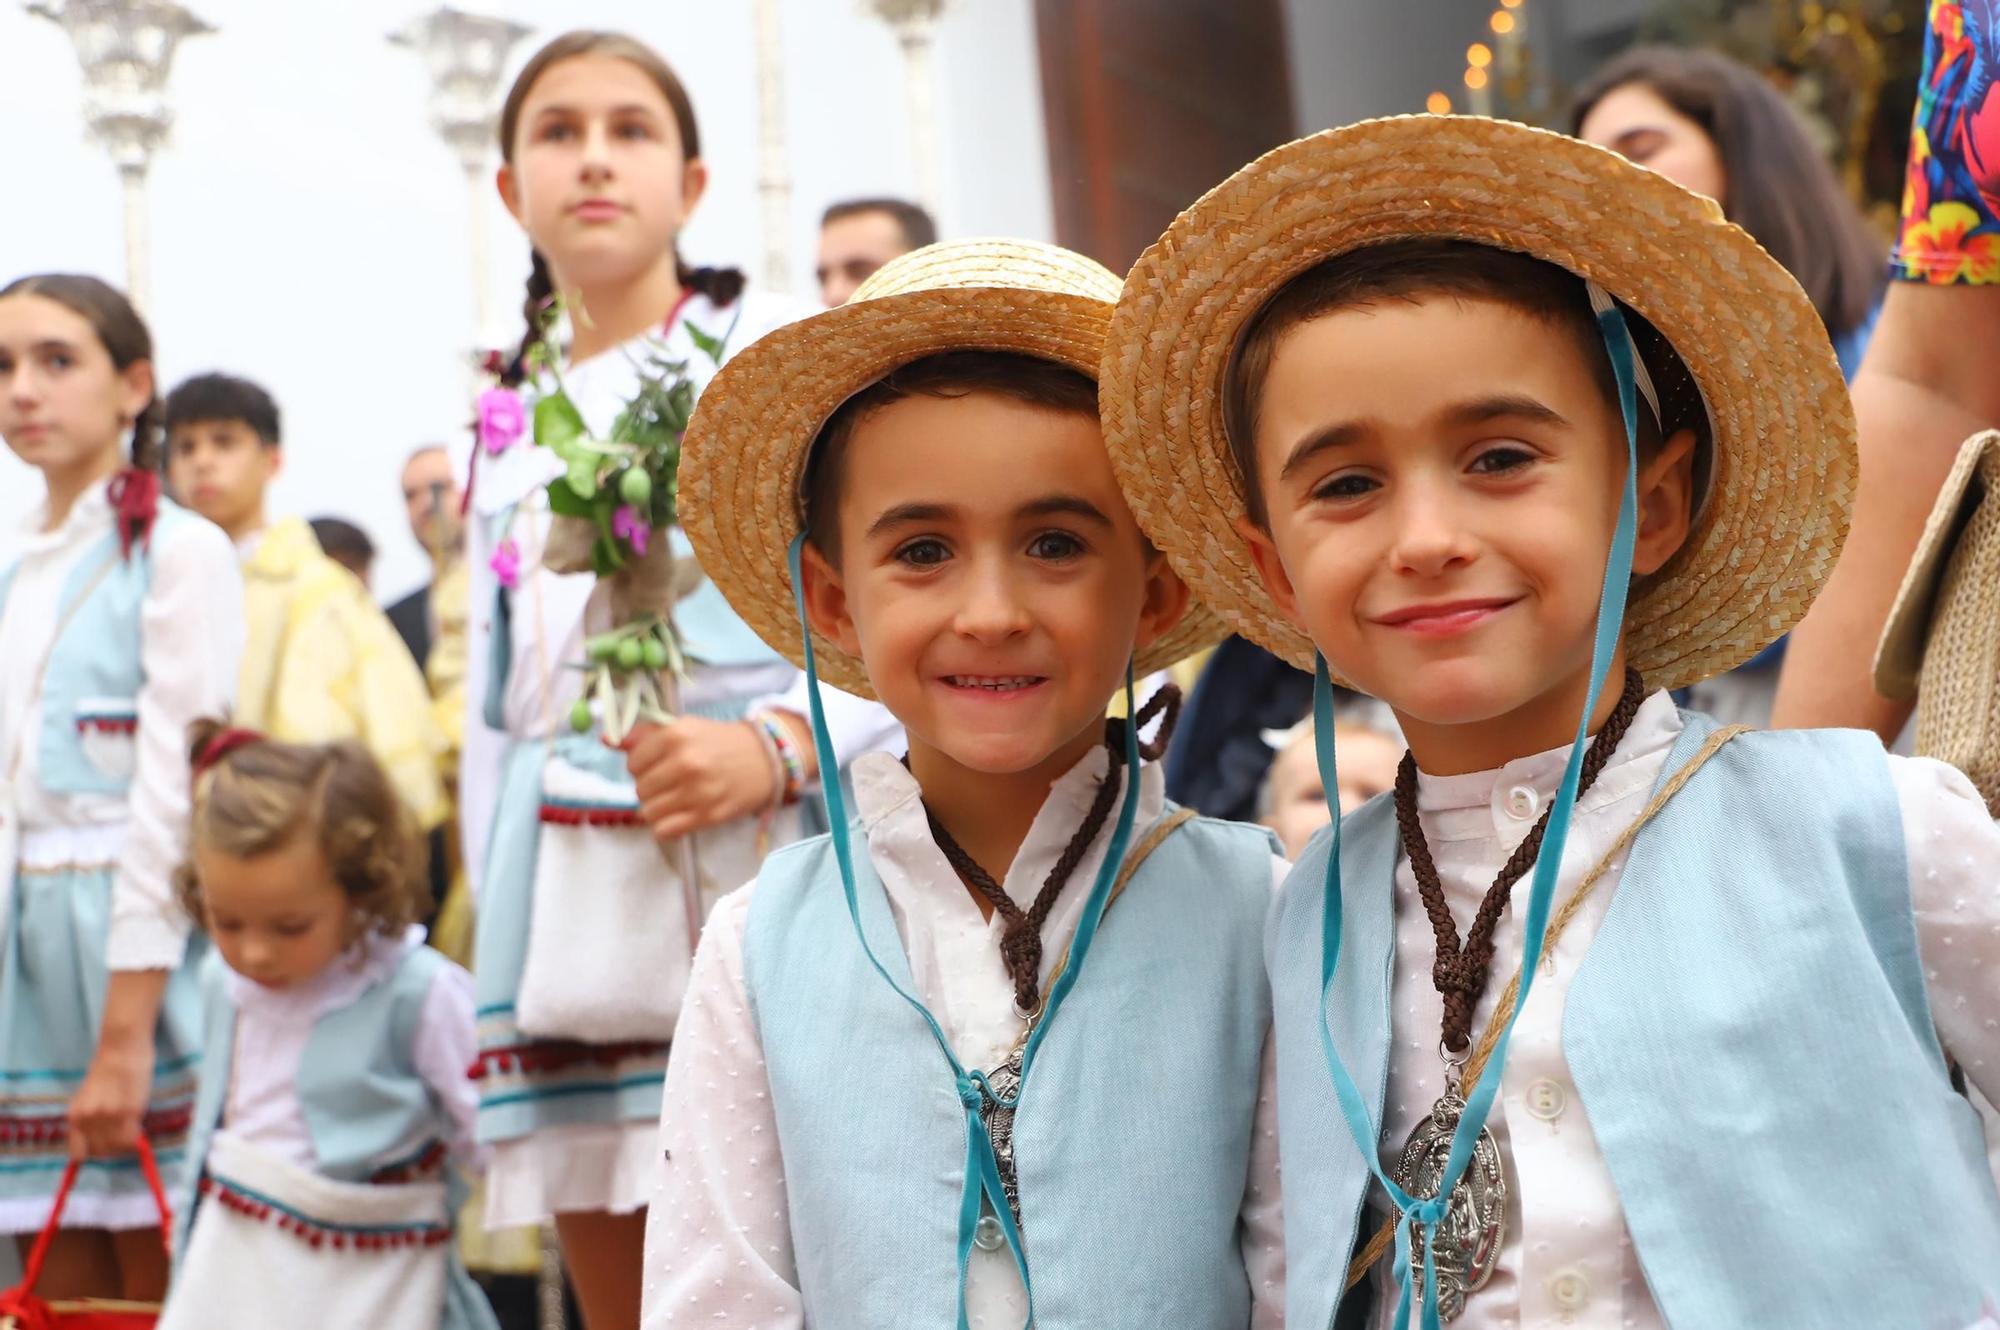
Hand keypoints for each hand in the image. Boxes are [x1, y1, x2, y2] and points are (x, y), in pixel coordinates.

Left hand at [68, 1034, 154, 1159]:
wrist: (122, 1049)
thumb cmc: (106, 1069)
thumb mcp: (87, 1097)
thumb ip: (88, 1118)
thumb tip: (97, 1138)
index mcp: (75, 1116)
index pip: (78, 1153)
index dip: (93, 1153)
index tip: (104, 1147)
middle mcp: (88, 1119)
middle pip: (99, 1152)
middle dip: (112, 1150)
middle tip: (122, 1140)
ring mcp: (108, 1117)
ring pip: (117, 1148)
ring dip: (126, 1145)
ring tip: (132, 1133)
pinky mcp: (129, 1111)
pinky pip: (132, 1139)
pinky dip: (137, 1141)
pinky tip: (140, 1130)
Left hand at [622, 717, 776, 845]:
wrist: (765, 759)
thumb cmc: (720, 742)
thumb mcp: (685, 728)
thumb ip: (644, 734)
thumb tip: (606, 739)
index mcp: (677, 735)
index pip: (633, 762)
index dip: (640, 765)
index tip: (655, 764)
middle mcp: (686, 763)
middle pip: (640, 788)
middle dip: (649, 787)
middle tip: (668, 782)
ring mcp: (698, 792)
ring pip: (648, 812)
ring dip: (656, 808)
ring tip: (673, 798)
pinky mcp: (708, 815)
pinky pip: (664, 830)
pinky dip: (666, 826)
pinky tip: (679, 814)